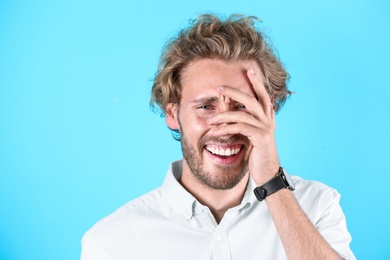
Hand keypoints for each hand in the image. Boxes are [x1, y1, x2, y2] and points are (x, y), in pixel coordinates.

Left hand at [207, 68, 279, 184]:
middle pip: (252, 99)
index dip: (257, 82)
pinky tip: (216, 131)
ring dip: (224, 115)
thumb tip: (241, 113)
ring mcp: (265, 128)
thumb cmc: (258, 153)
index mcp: (267, 117)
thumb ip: (250, 122)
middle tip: (219, 87)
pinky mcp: (261, 138)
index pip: (263, 94)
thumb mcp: (254, 135)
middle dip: (235, 91)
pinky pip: (241, 128)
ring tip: (210, 119)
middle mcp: (268, 120)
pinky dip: (227, 128)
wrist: (267, 172)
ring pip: (243, 114)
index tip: (248, 69)